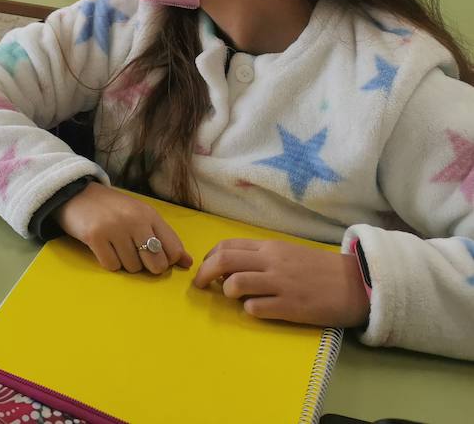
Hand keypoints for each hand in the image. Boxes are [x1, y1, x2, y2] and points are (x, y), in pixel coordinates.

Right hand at [54, 182, 192, 274]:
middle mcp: (134, 220)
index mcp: (149, 214)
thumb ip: (163, 237)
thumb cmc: (110, 207)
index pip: (173, 250)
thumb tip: (188, 263)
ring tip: (115, 246)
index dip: (167, 261)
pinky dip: (109, 262)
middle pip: (156, 264)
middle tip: (134, 254)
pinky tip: (103, 248)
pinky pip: (112, 266)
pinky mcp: (95, 236)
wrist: (74, 192)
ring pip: (133, 268)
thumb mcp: (139, 215)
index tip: (154, 256)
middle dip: (147, 266)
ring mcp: (114, 228)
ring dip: (125, 263)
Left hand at [193, 239, 369, 327]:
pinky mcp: (290, 307)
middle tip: (200, 286)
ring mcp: (280, 284)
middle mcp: (271, 262)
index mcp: (269, 247)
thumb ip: (261, 256)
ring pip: (235, 283)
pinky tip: (257, 309)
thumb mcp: (288, 253)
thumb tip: (231, 266)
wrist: (356, 284)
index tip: (205, 269)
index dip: (209, 257)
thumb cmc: (319, 269)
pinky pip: (255, 308)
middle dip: (204, 273)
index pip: (227, 246)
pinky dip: (249, 310)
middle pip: (224, 261)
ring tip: (234, 298)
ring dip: (227, 292)